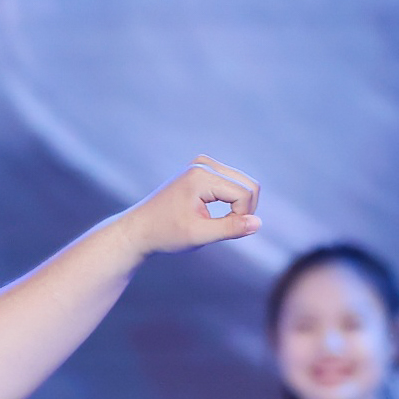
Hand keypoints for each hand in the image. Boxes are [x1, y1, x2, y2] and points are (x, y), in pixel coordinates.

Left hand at [124, 157, 262, 254]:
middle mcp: (204, 163)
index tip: (220, 230)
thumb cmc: (166, 232)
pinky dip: (233, 202)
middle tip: (222, 227)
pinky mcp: (204, 169)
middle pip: (250, 185)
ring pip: (245, 184)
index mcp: (202, 175)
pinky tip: (215, 212)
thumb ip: (231, 228)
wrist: (140, 227)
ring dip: (240, 207)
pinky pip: (234, 184)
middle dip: (245, 210)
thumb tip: (258, 223)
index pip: (245, 194)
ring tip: (217, 221)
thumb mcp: (200, 235)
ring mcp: (203, 164)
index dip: (241, 217)